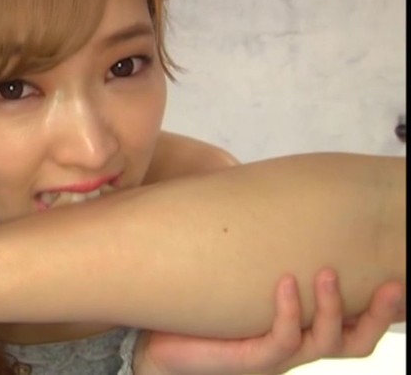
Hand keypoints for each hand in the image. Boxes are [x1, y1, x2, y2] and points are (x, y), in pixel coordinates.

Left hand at [134, 269, 404, 374]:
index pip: (359, 321)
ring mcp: (279, 355)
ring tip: (328, 274)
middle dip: (381, 314)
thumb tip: (270, 190)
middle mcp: (299, 344)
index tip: (400, 273)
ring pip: (327, 343)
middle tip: (394, 284)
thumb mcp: (242, 274)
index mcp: (306, 326)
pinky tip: (285, 283)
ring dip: (334, 307)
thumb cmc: (205, 304)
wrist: (162, 339)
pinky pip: (283, 341)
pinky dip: (290, 312)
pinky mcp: (253, 361)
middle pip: (358, 340)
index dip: (384, 305)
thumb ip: (264, 248)